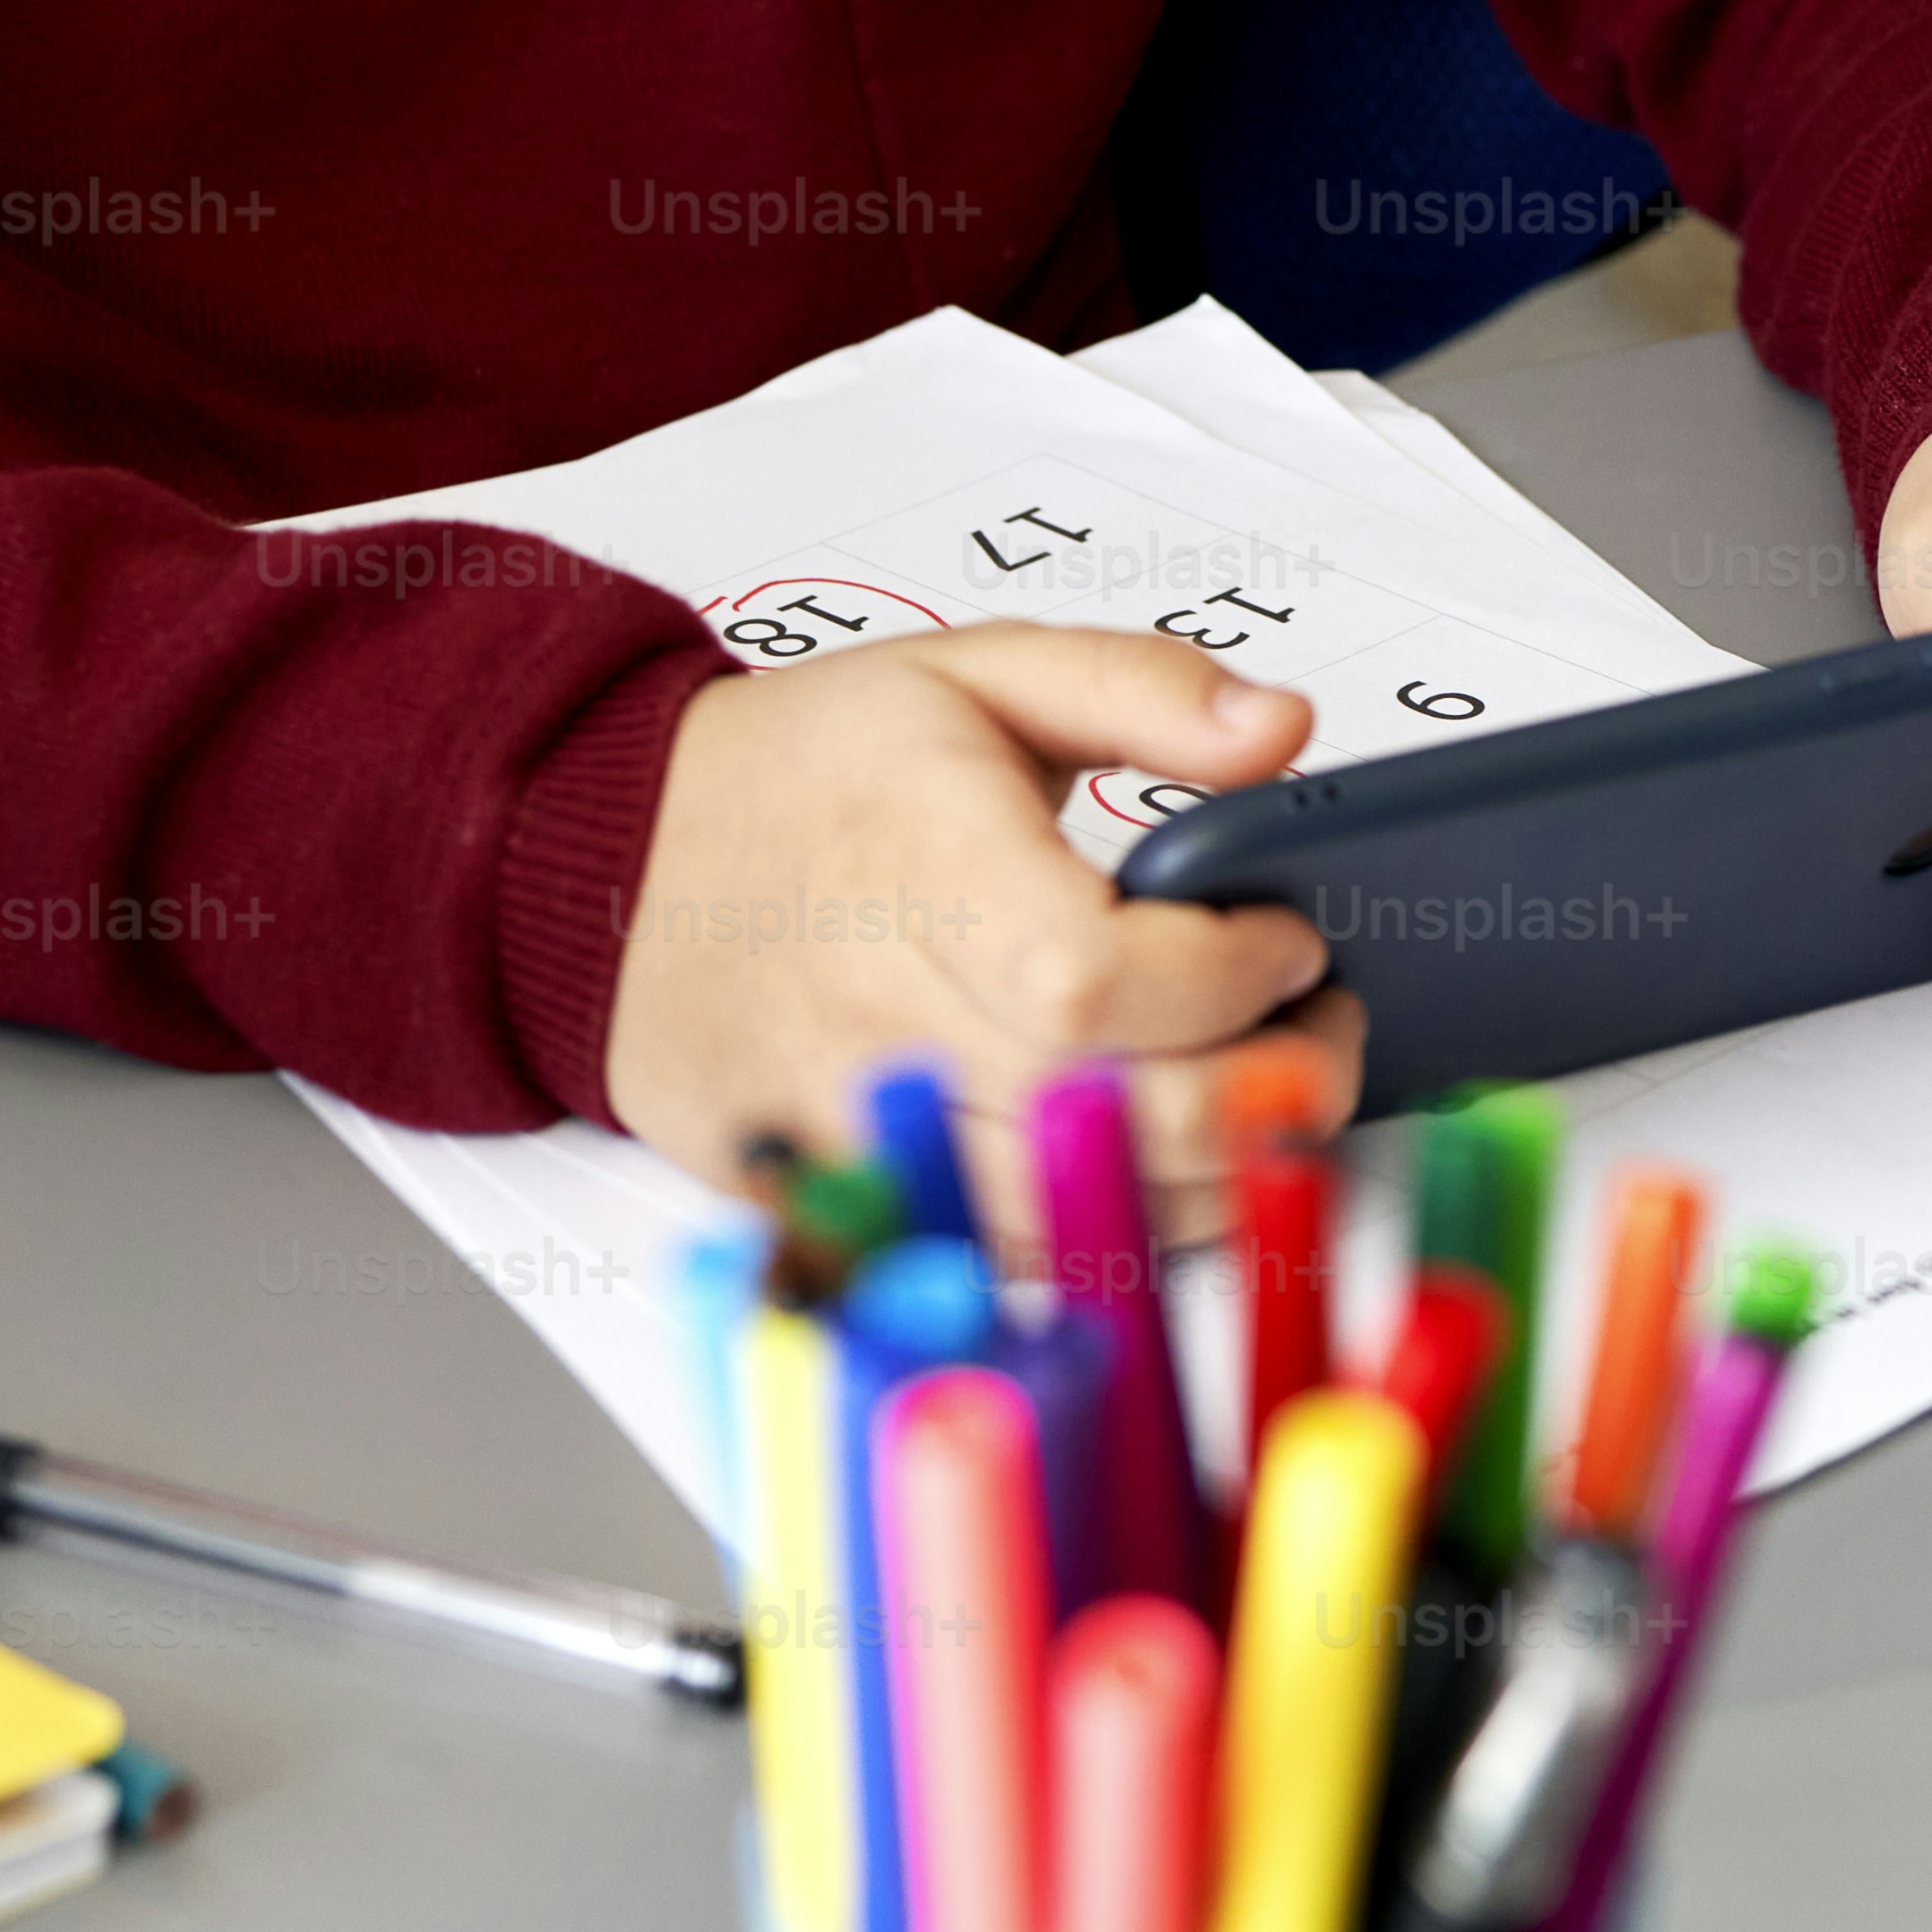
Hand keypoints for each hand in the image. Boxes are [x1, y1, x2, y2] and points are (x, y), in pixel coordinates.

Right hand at [598, 624, 1364, 1228]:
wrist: (614, 854)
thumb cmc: (807, 769)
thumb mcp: (979, 672)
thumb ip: (1143, 690)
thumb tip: (1280, 729)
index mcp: (914, 863)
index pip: (1091, 982)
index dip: (1223, 982)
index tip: (1287, 946)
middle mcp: (867, 1010)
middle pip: (1091, 1121)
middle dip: (1257, 1098)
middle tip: (1317, 1045)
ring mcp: (834, 1121)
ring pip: (1051, 1218)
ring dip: (1201, 1185)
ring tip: (1261, 1111)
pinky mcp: (817, 1195)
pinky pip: (980, 1259)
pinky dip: (1094, 1240)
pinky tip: (1156, 1175)